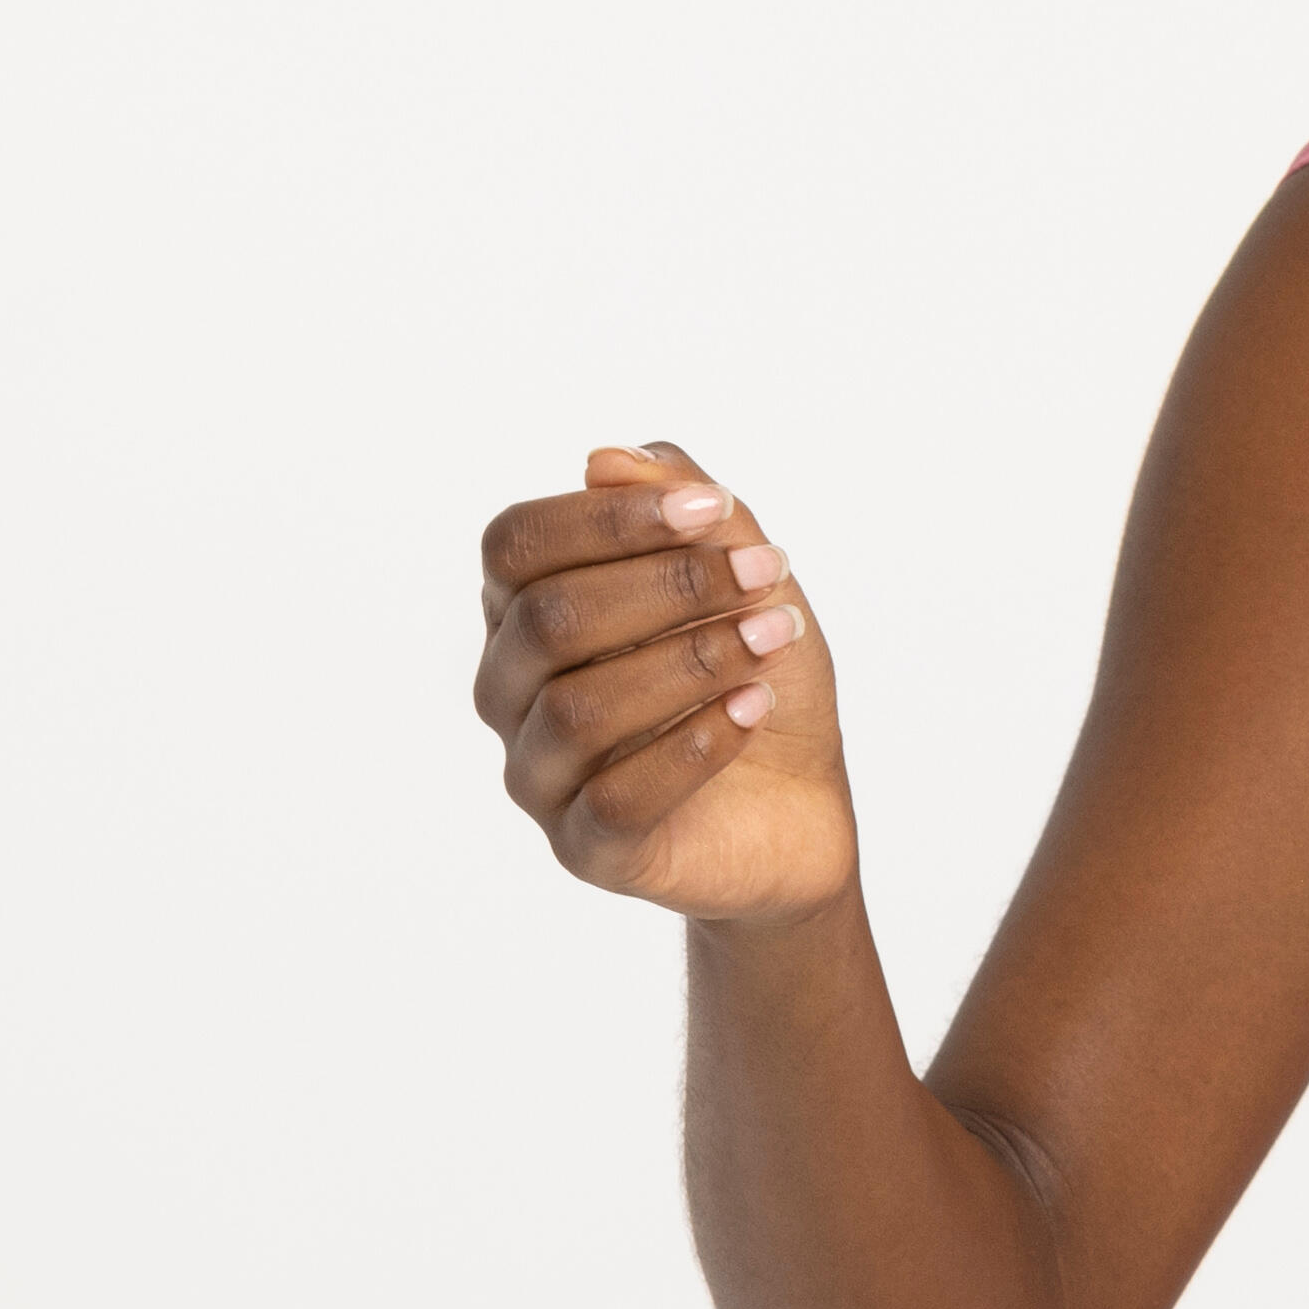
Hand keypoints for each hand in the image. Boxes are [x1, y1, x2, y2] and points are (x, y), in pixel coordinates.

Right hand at [472, 442, 857, 917]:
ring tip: (774, 639)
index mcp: (524, 610)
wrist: (798, 803)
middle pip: (549, 620)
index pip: (517, 544)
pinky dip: (695, 745)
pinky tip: (755, 709)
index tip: (715, 509)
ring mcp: (538, 774)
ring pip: (579, 709)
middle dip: (669, 586)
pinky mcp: (584, 849)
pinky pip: (616, 797)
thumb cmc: (751, 673)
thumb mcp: (739, 578)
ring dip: (691, 662)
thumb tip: (603, 459)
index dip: (610, 519)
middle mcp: (510, 690)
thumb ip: (680, 511)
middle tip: (768, 574)